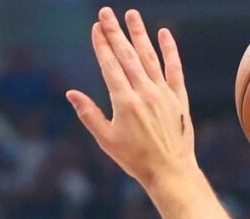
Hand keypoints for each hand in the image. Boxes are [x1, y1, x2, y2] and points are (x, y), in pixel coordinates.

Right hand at [67, 8, 194, 189]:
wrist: (170, 172)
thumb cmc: (135, 159)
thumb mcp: (106, 140)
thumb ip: (89, 114)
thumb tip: (71, 94)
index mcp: (124, 102)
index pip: (110, 65)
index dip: (101, 45)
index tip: (96, 28)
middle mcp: (144, 93)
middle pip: (127, 55)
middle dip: (115, 32)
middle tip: (106, 12)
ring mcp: (163, 93)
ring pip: (149, 57)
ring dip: (139, 34)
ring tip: (131, 15)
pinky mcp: (179, 98)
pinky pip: (174, 69)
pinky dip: (170, 50)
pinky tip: (164, 33)